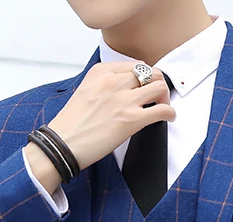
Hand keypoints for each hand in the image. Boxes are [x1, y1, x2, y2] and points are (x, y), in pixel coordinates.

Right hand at [46, 61, 175, 171]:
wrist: (62, 143)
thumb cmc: (71, 125)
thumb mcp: (85, 92)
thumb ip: (104, 87)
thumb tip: (123, 93)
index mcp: (101, 72)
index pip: (134, 65)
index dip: (145, 76)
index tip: (146, 86)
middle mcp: (113, 81)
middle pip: (150, 72)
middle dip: (157, 84)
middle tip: (157, 97)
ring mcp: (123, 99)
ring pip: (159, 86)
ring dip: (166, 97)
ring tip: (163, 107)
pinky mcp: (131, 119)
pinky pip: (162, 110)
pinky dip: (170, 113)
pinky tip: (168, 118)